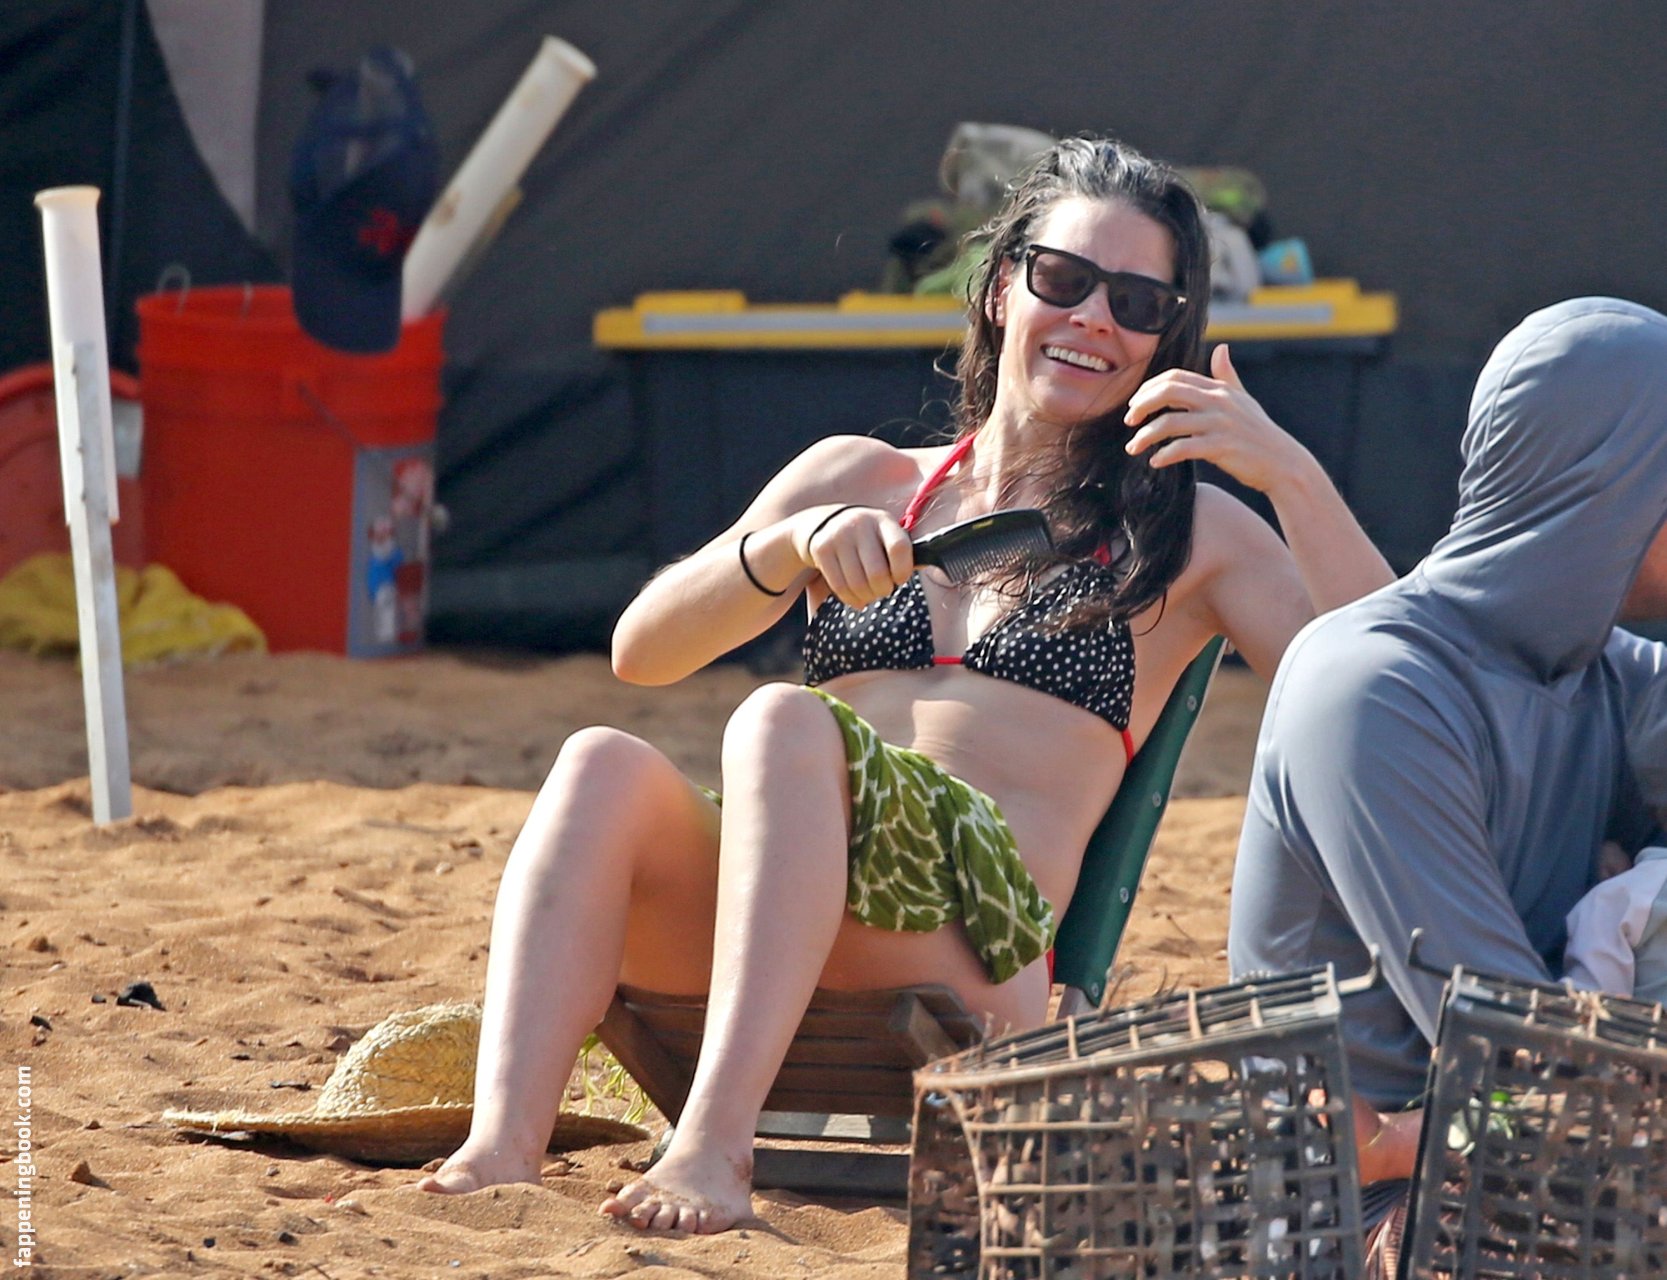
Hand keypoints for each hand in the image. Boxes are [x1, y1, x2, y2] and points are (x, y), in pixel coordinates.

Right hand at [791, 504, 913, 609]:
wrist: (822, 522)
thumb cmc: (865, 536)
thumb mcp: (884, 534)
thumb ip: (901, 551)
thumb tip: (934, 563)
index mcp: (883, 521)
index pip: (899, 548)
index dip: (903, 571)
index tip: (900, 579)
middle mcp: (860, 524)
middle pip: (877, 573)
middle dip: (883, 590)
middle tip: (883, 590)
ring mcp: (839, 536)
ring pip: (858, 584)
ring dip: (867, 597)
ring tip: (869, 594)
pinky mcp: (821, 549)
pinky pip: (839, 586)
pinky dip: (850, 599)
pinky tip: (856, 597)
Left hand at [1123, 344, 1312, 496]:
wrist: (1283, 464)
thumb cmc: (1259, 433)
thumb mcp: (1244, 400)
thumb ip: (1227, 376)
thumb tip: (1221, 348)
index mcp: (1219, 389)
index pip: (1174, 377)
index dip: (1149, 388)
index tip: (1134, 404)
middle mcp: (1219, 402)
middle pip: (1168, 392)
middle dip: (1141, 405)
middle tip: (1128, 421)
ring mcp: (1220, 424)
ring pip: (1170, 423)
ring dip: (1145, 436)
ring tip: (1133, 448)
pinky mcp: (1222, 448)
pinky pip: (1183, 448)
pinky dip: (1165, 455)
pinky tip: (1155, 462)